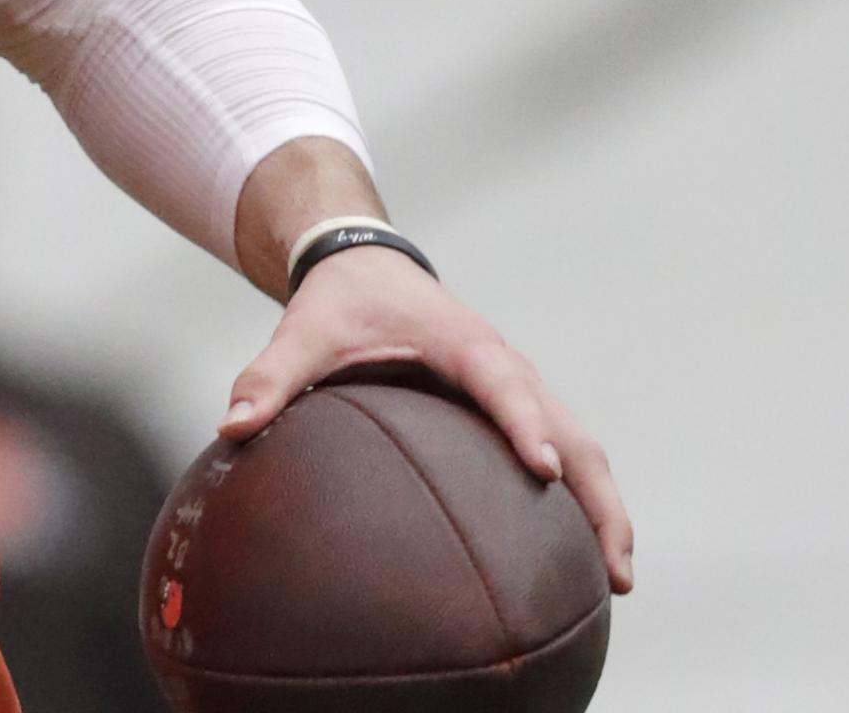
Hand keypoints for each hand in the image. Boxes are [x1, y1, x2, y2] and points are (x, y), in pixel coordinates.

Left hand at [219, 246, 635, 592]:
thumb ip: (269, 376)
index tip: (543, 472)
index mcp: (464, 345)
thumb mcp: (302, 332)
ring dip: (602, 506)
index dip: (525, 425)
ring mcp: (518, 388)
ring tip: (618, 582)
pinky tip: (577, 562)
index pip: (504, 385)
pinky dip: (579, 501)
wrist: (368, 266)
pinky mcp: (513, 408)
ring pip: (578, 447)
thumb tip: (231, 426)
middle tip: (616, 568)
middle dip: (597, 496)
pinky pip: (560, 452)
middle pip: (571, 432)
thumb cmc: (341, 303)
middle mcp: (505, 367)